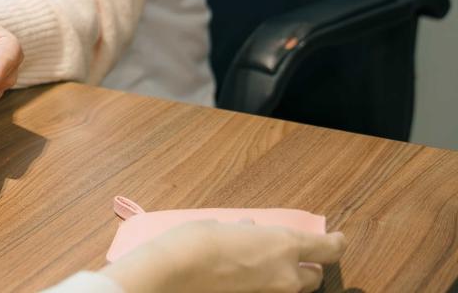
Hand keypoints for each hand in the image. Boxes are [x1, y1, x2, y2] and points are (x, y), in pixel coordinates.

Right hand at [105, 221, 346, 292]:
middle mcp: (285, 274)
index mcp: (283, 245)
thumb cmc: (198, 241)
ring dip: (289, 278)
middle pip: (314, 276)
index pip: (328, 248)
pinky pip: (270, 291)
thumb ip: (244, 233)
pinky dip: (267, 283)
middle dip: (309, 267)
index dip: (337, 243)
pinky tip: (247, 274)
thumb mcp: (222, 228)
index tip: (339, 239)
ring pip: (294, 288)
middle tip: (298, 257)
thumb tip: (249, 231)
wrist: (175, 273)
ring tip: (271, 267)